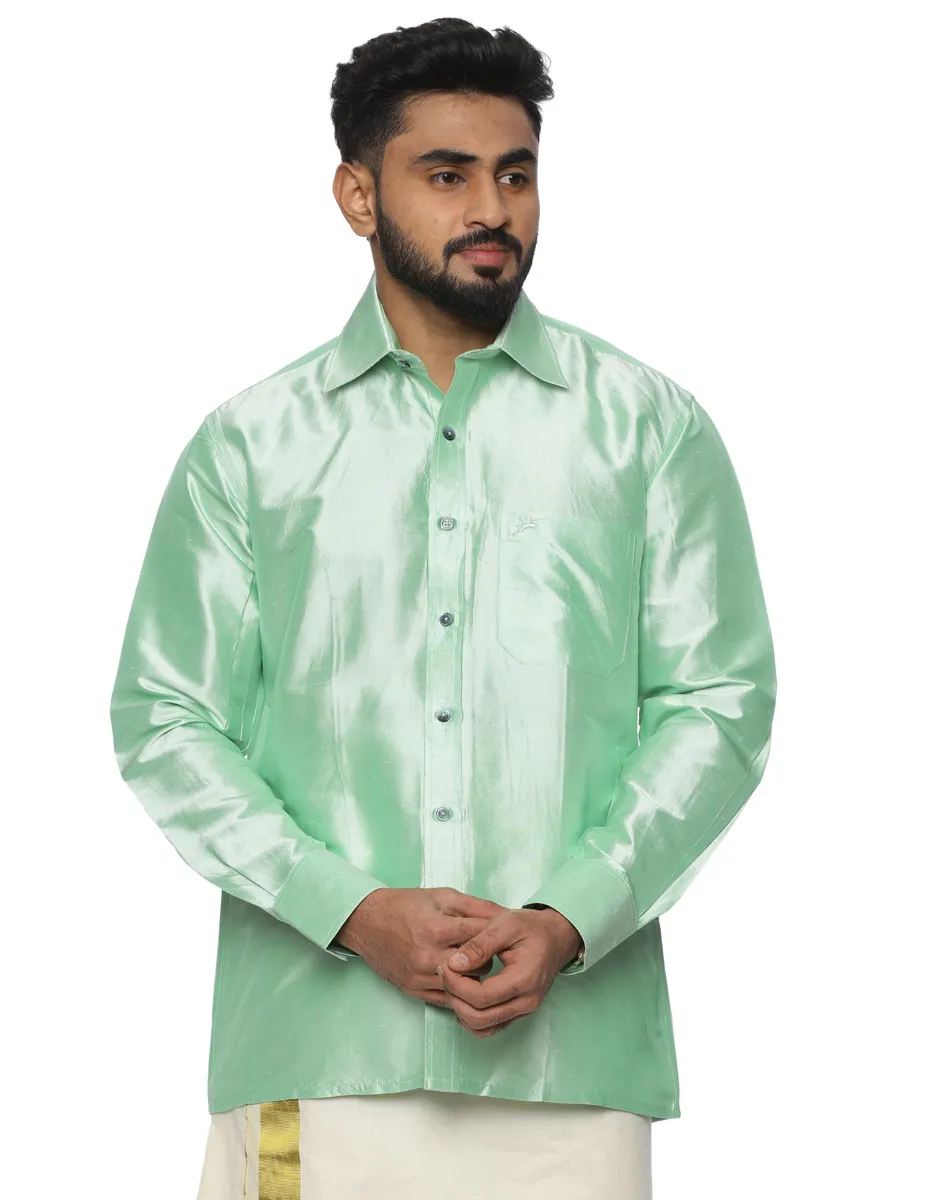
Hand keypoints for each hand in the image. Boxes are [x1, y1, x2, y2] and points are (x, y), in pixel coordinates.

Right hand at [334, 886, 508, 1004]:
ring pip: (465, 986)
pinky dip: (459, 990)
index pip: (482, 937)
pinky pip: (447, 999)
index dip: (498, 933)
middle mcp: (429, 956)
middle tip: (493, 949)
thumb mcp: (442, 896)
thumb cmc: (403, 905)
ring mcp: (420, 977)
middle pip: (478, 966)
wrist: (365, 922)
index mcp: (437, 928)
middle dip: (488, 956)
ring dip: (475, 975)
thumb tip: (505, 913)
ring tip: (478, 962)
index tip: (507, 931)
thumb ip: (475, 906)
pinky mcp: (413, 990)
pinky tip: (463, 978)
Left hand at [435, 907, 582, 1037]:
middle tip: (444, 974)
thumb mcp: (505, 924)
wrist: (555, 937)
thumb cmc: (531, 928)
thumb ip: (479, 944)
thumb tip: (454, 963)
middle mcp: (526, 1002)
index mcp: (524, 979)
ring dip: (461, 1011)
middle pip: (479, 1018)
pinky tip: (463, 996)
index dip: (456, 984)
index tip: (445, 966)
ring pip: (483, 1028)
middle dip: (455, 998)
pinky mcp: (518, 1013)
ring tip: (452, 984)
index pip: (481, 997)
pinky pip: (490, 1026)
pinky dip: (471, 1016)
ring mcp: (524, 1011)